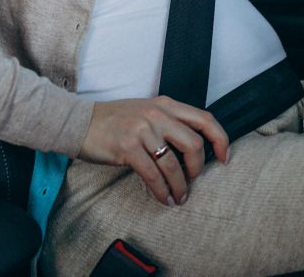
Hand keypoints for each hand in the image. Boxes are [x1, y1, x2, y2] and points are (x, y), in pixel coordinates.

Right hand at [78, 96, 229, 205]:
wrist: (78, 122)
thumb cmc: (114, 121)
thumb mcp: (146, 112)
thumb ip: (169, 123)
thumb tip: (194, 150)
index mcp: (166, 104)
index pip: (205, 119)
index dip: (221, 139)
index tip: (225, 158)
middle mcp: (157, 114)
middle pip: (194, 144)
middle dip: (198, 169)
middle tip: (192, 181)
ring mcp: (142, 130)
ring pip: (173, 164)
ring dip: (180, 186)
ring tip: (179, 198)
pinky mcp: (127, 148)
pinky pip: (153, 175)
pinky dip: (161, 191)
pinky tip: (163, 199)